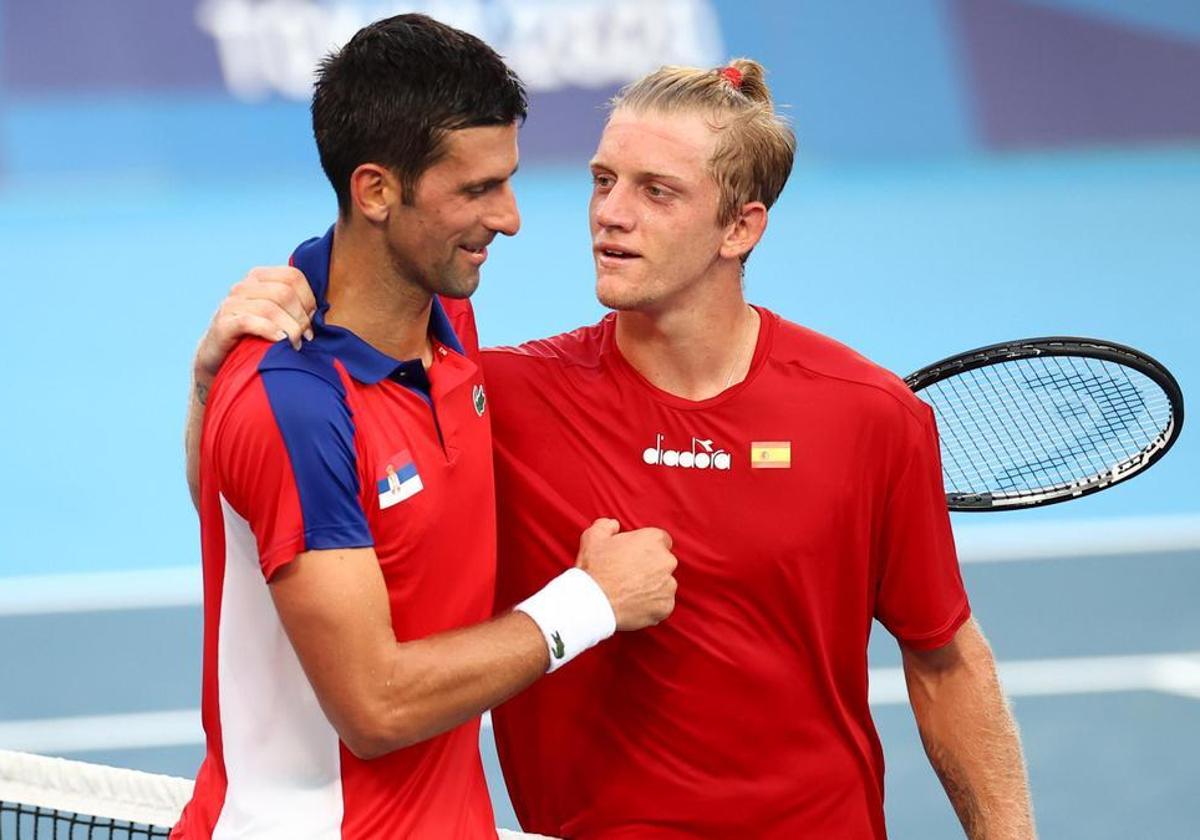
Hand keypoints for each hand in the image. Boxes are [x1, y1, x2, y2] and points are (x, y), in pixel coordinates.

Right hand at [194, 266, 318, 380]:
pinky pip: (250, 322)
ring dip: (289, 329)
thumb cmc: (256, 338)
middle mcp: (243, 286)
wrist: (220, 360)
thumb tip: (322, 313)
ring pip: (270, 307)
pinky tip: (279, 341)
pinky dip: (270, 331)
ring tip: (295, 345)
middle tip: (305, 338)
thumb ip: (295, 307)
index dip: (309, 299)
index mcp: (260, 278)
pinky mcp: (223, 324)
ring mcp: (231, 304)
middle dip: (301, 318)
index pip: (293, 276)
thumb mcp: (277, 317)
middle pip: (284, 292)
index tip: (313, 322)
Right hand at [575, 519, 676, 630]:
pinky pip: (662, 604)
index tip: (635, 556)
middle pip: (663, 562)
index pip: (661, 540)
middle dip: (651, 567)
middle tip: (629, 575)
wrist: (593, 602)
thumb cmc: (594, 568)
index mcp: (653, 539)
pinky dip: (651, 605)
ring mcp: (668, 585)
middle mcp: (666, 560)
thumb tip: (614, 525)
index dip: (647, 548)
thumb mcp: (593, 536)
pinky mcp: (666, 606)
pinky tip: (634, 604)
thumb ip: (607, 525)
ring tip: (629, 591)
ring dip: (652, 586)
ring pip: (664, 584)